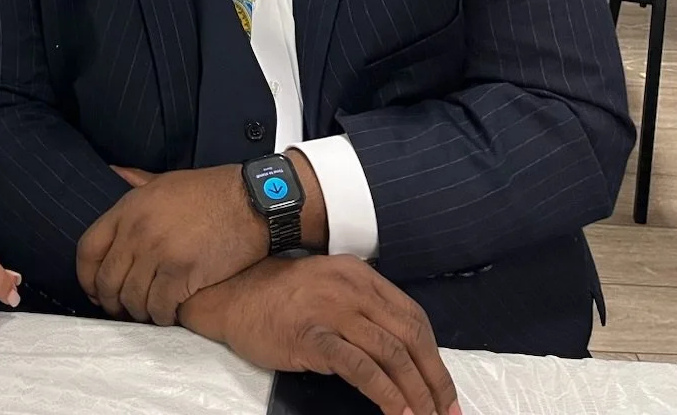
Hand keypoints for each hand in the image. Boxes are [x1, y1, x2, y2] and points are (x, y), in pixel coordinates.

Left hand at [77, 164, 265, 325]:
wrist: (252, 201)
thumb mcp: (165, 181)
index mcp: (128, 208)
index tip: (95, 290)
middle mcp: (137, 231)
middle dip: (112, 302)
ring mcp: (158, 252)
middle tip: (123, 309)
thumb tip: (114, 172)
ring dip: (139, 312)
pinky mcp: (181, 273)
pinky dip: (162, 316)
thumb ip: (136, 181)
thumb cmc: (210, 191)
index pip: (88, 249)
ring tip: (149, 311)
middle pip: (107, 280)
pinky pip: (159, 307)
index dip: (86, 276)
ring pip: (132, 299)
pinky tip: (169, 313)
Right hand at [181, 256, 458, 414]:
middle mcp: (352, 288)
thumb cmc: (279, 299)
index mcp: (361, 275)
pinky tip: (396, 413)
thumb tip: (402, 352)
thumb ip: (363, 309)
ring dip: (415, 393)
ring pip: (391, 354)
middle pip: (410, 337)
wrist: (230, 297)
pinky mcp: (313, 336)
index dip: (436, 358)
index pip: (414, 318)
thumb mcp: (329, 290)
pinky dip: (386, 394)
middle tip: (446, 413)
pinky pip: (361, 368)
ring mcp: (332, 310)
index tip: (446, 391)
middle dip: (435, 380)